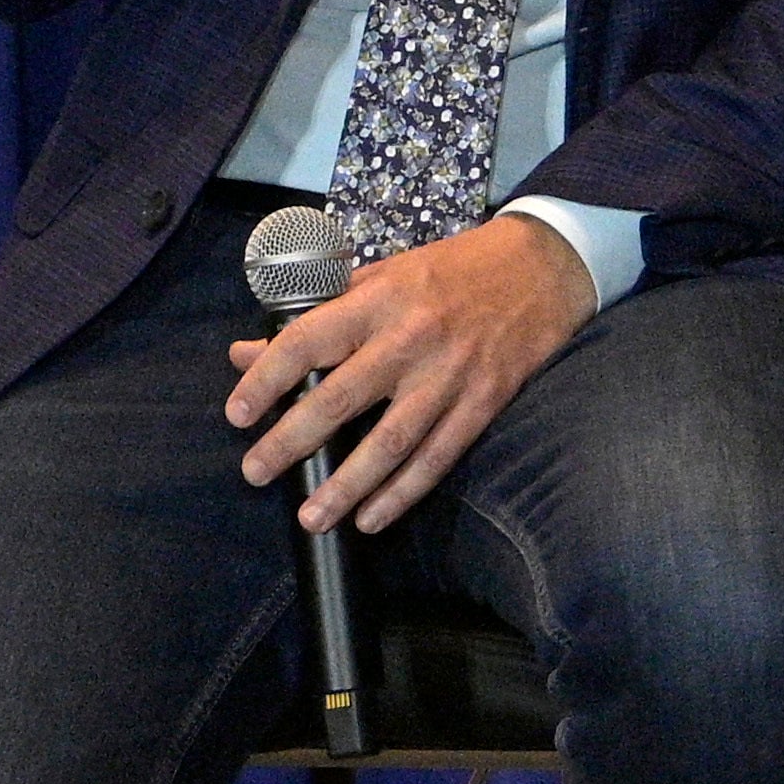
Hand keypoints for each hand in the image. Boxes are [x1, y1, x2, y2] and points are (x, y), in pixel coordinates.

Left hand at [226, 211, 592, 532]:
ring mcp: (451, 374)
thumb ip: (317, 315)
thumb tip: (247, 351)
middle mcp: (411, 338)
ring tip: (312, 517)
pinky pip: (438, 455)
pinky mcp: (485, 400)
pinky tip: (372, 517)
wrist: (545, 265)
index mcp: (379, 299)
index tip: (238, 414)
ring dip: (345, 485)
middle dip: (290, 442)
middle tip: (255, 472)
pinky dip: (404, 492)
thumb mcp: (383, 274)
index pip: (306, 342)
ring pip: (389, 442)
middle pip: (338, 400)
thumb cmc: (456, 267)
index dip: (265, 381)